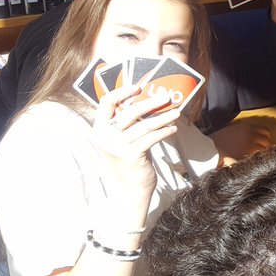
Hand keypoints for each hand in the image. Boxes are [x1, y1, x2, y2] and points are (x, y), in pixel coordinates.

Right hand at [90, 83, 181, 199]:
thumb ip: (129, 124)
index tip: (139, 87)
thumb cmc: (130, 160)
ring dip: (163, 118)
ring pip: (144, 125)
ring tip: (176, 113)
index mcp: (99, 129)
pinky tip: (173, 130)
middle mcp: (105, 136)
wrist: (130, 189)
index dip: (122, 92)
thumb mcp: (123, 140)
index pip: (106, 103)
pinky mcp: (131, 155)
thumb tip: (151, 102)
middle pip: (130, 112)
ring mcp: (117, 146)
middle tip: (167, 97)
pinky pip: (152, 138)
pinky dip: (164, 132)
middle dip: (151, 102)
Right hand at [211, 122, 271, 160]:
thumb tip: (254, 137)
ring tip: (254, 158)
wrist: (210, 149)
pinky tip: (251, 162)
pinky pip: (259, 158)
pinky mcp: (248, 155)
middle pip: (267, 141)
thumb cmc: (218, 140)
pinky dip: (257, 160)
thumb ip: (245, 132)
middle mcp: (252, 134)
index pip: (265, 131)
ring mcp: (251, 145)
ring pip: (264, 150)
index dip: (264, 137)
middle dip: (263, 146)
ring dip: (261, 154)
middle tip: (257, 152)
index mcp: (248, 127)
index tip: (260, 142)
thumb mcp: (233, 130)